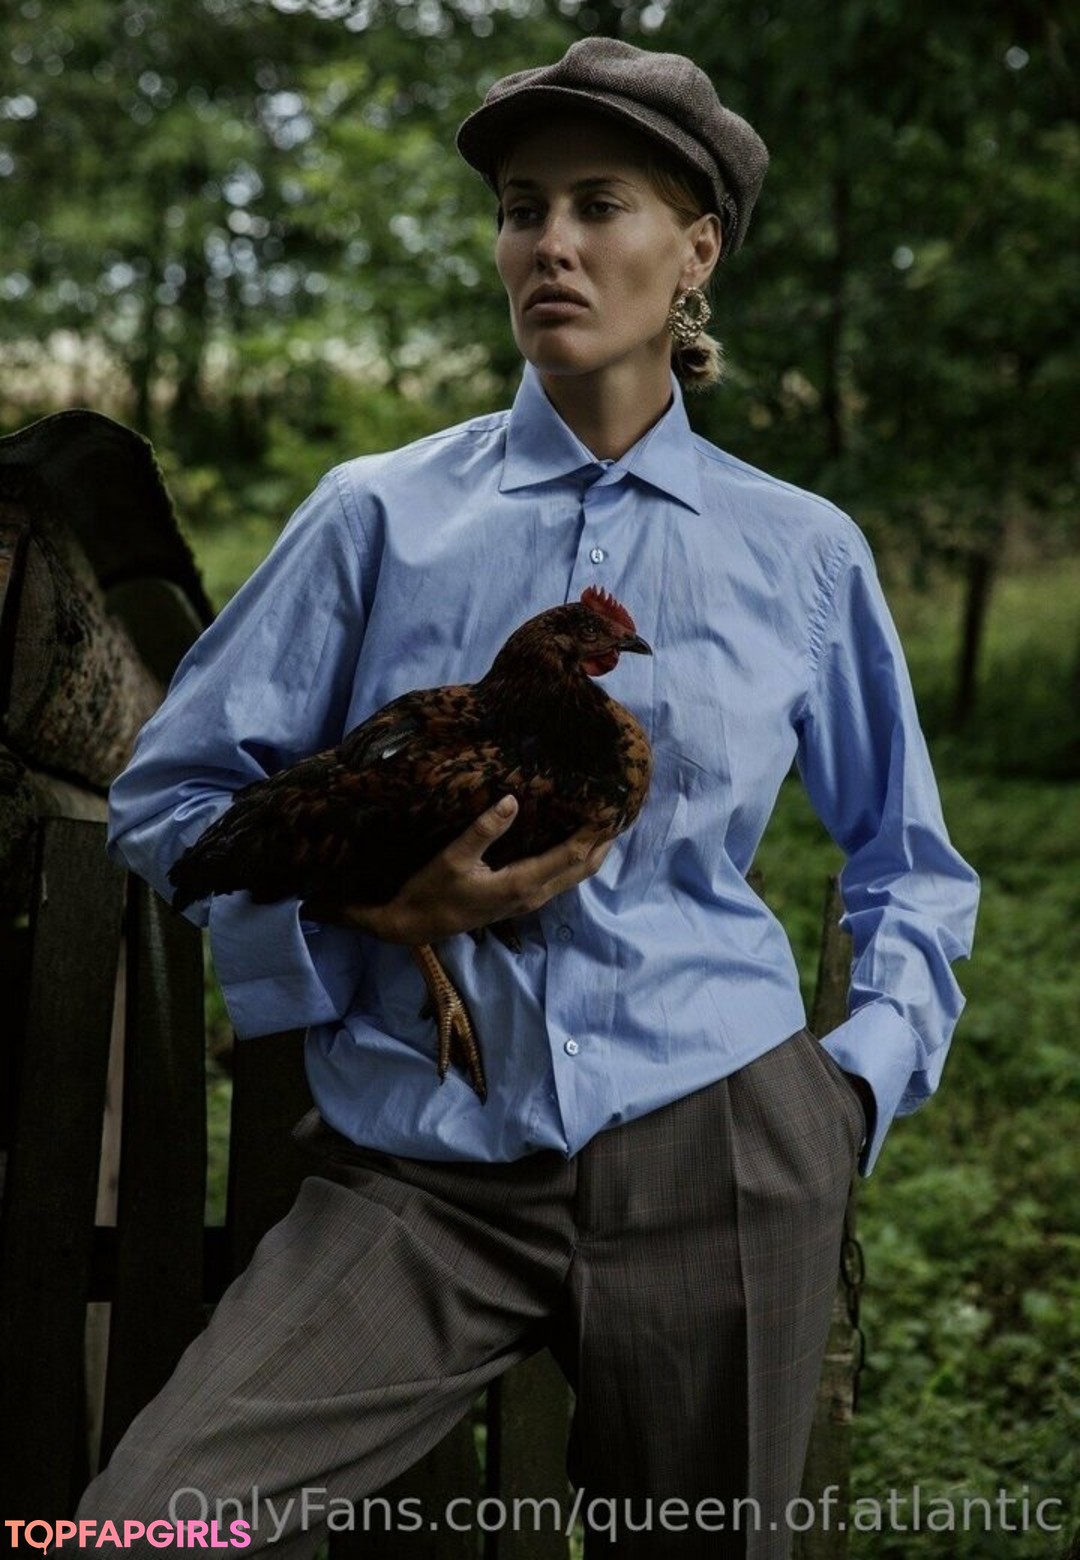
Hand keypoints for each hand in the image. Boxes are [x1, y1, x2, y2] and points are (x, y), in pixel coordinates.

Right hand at [306, 796, 612, 943]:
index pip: (571, 855)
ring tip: (603, 820)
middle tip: (617, 808)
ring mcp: (529, 900)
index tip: (610, 805)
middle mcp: (533, 895)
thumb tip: (512, 801)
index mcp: (522, 884)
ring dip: (592, 850)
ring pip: (574, 875)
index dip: (594, 831)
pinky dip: (574, 858)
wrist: (414, 925)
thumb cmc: (431, 891)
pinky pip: (560, 878)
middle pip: (583, 868)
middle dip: (603, 840)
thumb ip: (484, 830)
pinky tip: (573, 839)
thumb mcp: (452, 858)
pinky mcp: (521, 900)